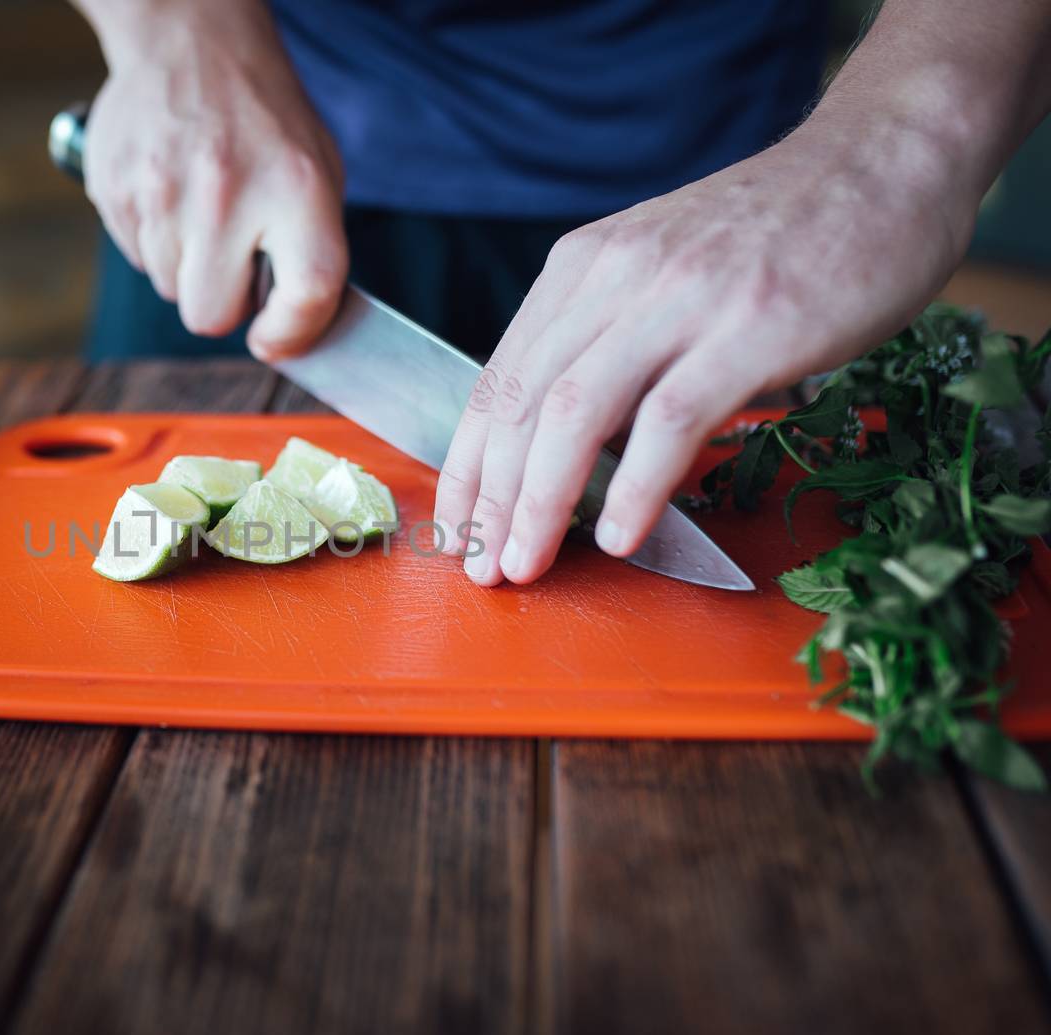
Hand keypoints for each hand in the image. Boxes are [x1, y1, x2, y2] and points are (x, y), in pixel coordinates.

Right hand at [80, 1, 346, 357]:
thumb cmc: (263, 119)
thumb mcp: (316, 172)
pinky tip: (170, 193)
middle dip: (221, 301)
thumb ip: (311, 252)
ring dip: (187, 266)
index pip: (306, 291)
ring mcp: (162, 193)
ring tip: (201, 208)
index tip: (274, 339)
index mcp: (295, 186)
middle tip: (231, 260)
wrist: (189, 42)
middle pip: (210, 316)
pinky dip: (156, 240)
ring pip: (170, 290)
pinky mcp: (115, 190)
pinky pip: (138, 258)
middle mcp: (227, 192)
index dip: (292, 333)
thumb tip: (287, 333)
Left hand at [433, 115, 977, 585]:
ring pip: (575, 414)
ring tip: (527, 564)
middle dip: (491, 497)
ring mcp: (681, 299)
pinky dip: (635, 487)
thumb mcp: (663, 271)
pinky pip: (669, 419)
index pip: (498, 379)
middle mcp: (615, 276)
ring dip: (541, 502)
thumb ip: (611, 341)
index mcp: (583, 267)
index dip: (468, 465)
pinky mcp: (751, 327)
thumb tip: (566, 445)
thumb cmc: (779, 234)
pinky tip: (621, 536)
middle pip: (523, 403)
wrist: (884, 162)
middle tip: (483, 565)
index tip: (456, 529)